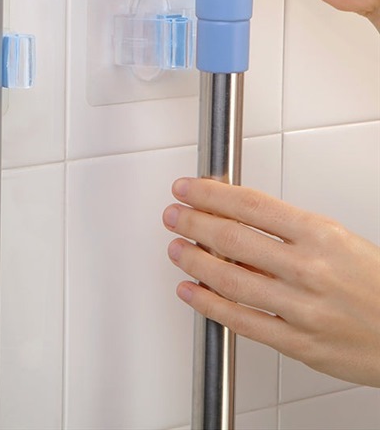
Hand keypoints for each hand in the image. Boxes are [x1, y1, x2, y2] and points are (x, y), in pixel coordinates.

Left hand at [162, 177, 379, 386]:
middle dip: (192, 222)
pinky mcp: (300, 344)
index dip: (209, 193)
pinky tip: (190, 291)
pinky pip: (242, 321)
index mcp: (320, 234)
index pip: (249, 204)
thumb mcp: (336, 239)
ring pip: (230, 279)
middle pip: (233, 237)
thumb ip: (284, 232)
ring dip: (193, 260)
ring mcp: (303, 308)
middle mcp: (310, 269)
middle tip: (173, 215)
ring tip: (176, 249)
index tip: (187, 188)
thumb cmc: (374, 284)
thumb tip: (231, 217)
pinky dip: (208, 305)